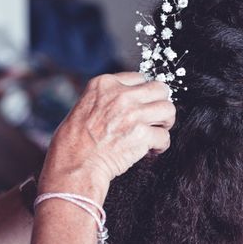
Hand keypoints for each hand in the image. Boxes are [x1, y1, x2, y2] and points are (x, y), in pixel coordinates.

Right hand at [38, 72, 174, 199]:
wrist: (74, 166)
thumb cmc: (74, 142)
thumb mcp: (84, 106)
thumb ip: (107, 98)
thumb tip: (129, 100)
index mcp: (104, 84)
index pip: (139, 77)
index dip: (143, 93)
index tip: (142, 104)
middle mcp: (121, 95)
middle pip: (159, 88)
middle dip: (159, 103)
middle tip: (156, 117)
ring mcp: (133, 114)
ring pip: (168, 109)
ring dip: (164, 122)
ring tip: (156, 132)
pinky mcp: (142, 135)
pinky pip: (164, 136)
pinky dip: (160, 145)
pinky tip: (151, 150)